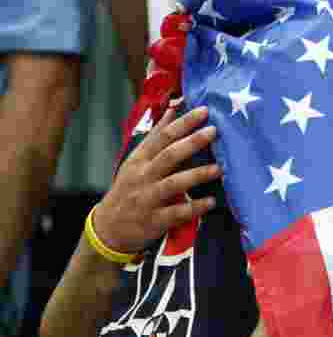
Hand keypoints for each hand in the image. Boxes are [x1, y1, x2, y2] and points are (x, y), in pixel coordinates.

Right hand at [91, 106, 220, 254]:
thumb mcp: (137, 160)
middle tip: (214, 131)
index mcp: (140, 159)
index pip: (162, 137)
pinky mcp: (154, 220)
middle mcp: (143, 176)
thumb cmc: (129, 188)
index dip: (183, 123)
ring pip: (173, 184)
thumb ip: (156, 136)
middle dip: (192, 142)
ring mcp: (147, 198)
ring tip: (219, 168)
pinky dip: (194, 207)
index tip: (204, 110)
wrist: (108, 227)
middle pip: (168, 156)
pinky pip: (176, 213)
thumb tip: (173, 108)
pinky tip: (211, 202)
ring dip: (197, 175)